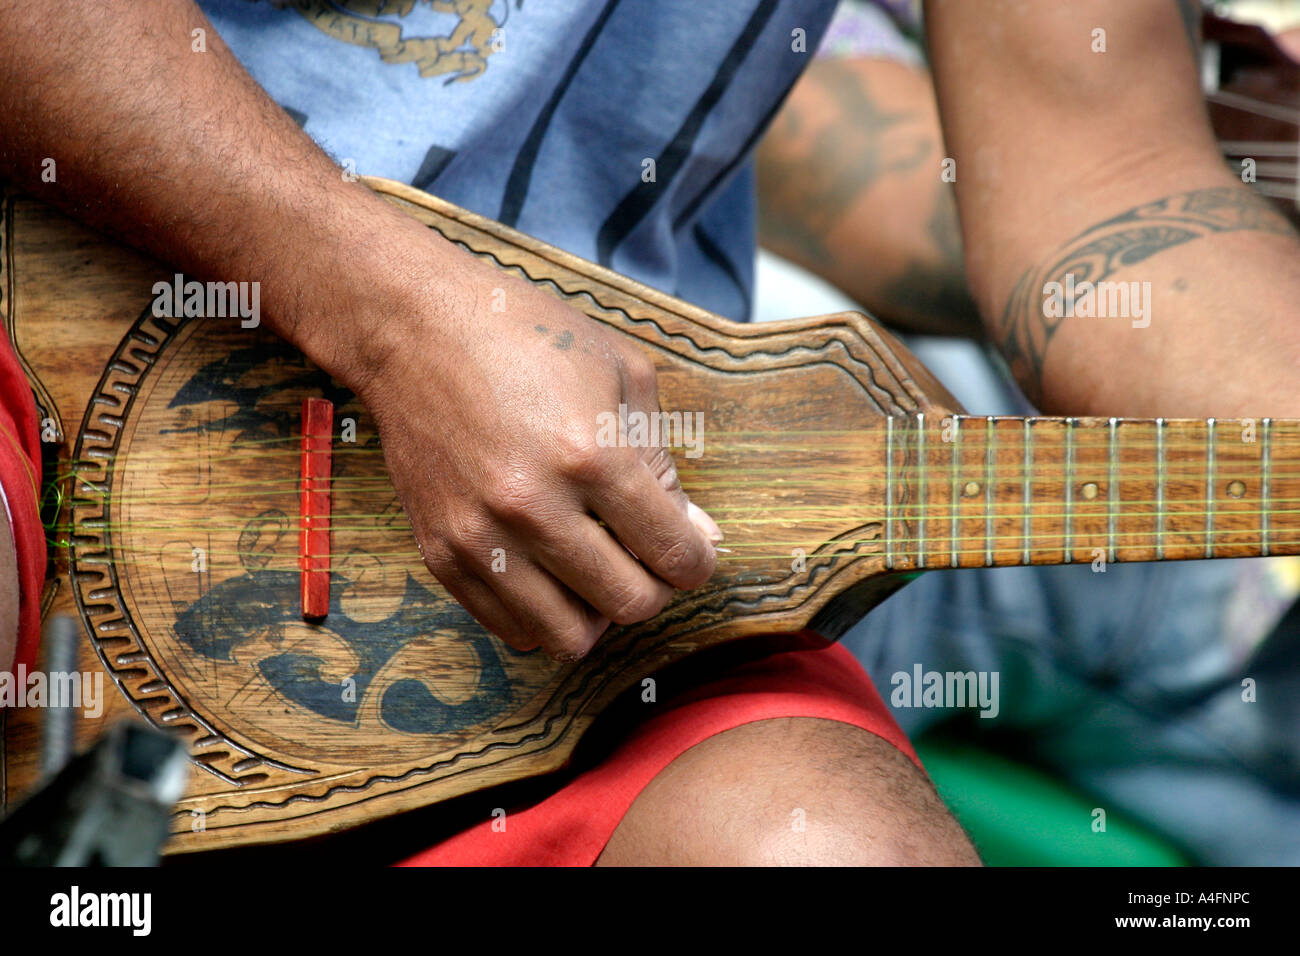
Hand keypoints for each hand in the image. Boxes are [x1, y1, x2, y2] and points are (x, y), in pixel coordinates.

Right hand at [355, 256, 720, 660]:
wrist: (415, 329)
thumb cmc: (527, 337)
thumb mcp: (623, 375)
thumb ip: (665, 463)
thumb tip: (697, 536)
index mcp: (591, 456)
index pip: (674, 555)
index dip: (697, 560)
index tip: (691, 549)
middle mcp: (535, 508)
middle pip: (629, 605)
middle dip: (655, 587)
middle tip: (646, 558)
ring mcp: (482, 537)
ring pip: (569, 638)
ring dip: (597, 613)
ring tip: (596, 571)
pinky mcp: (442, 554)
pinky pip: (511, 629)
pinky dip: (544, 615)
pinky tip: (550, 573)